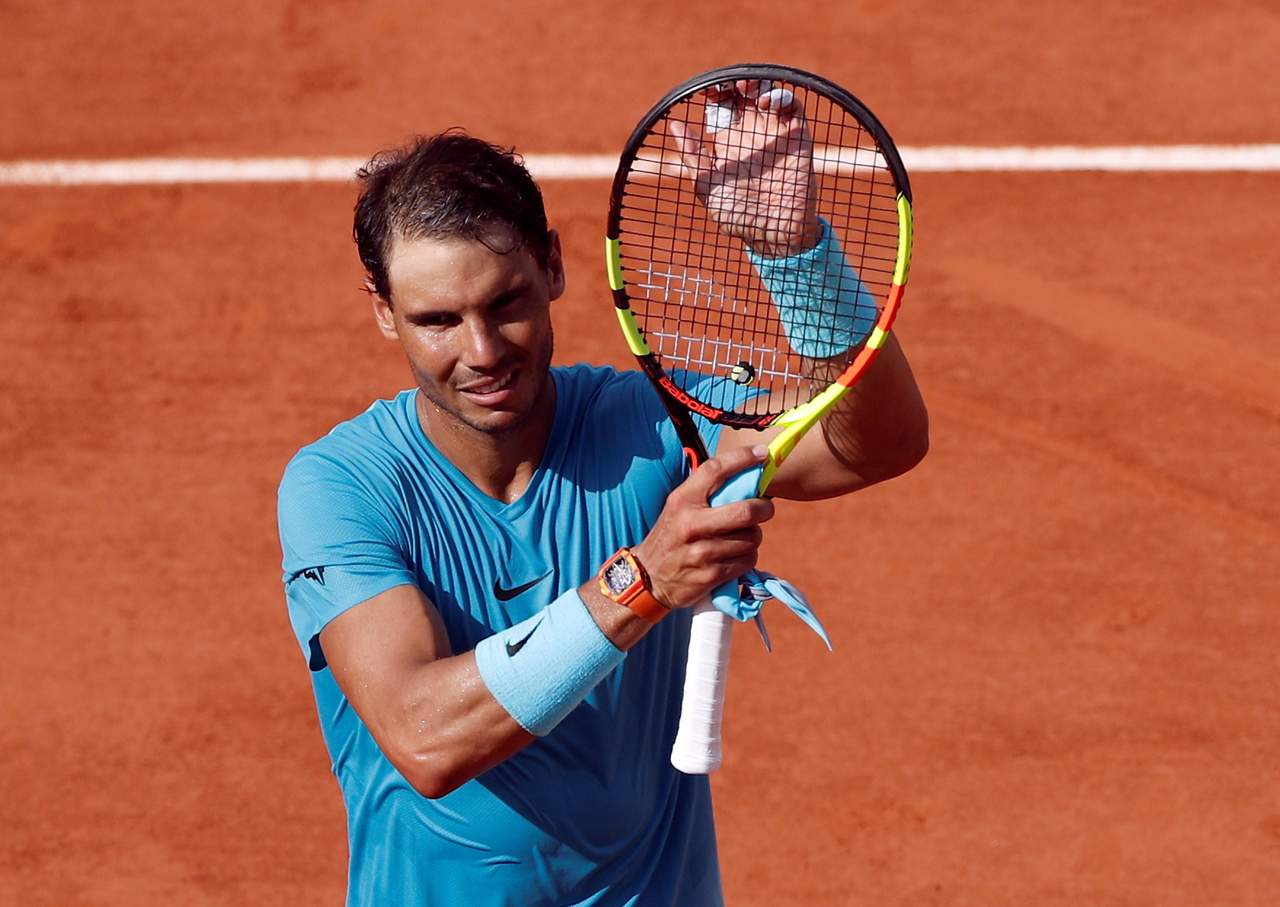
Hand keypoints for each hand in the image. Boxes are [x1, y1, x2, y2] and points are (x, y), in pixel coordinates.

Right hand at [632, 445, 775, 608]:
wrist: (649, 578)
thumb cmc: (672, 536)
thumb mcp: (678, 508)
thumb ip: (706, 493)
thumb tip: (747, 476)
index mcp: (682, 500)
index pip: (715, 469)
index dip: (743, 458)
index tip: (763, 454)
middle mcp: (691, 524)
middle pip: (746, 511)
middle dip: (764, 508)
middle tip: (765, 508)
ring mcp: (701, 551)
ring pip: (751, 538)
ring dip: (753, 537)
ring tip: (741, 537)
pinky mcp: (711, 575)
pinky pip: (747, 560)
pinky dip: (747, 557)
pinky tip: (735, 556)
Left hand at [669, 80, 821, 257]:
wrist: (773, 233)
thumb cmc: (737, 216)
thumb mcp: (707, 186)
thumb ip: (693, 156)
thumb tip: (675, 125)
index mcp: (729, 143)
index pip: (722, 106)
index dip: (715, 92)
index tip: (706, 90)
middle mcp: (752, 134)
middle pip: (744, 94)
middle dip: (735, 82)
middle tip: (727, 84)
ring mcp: (775, 133)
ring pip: (768, 93)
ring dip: (757, 83)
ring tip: (745, 88)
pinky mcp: (797, 136)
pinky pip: (792, 106)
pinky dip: (781, 96)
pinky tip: (766, 103)